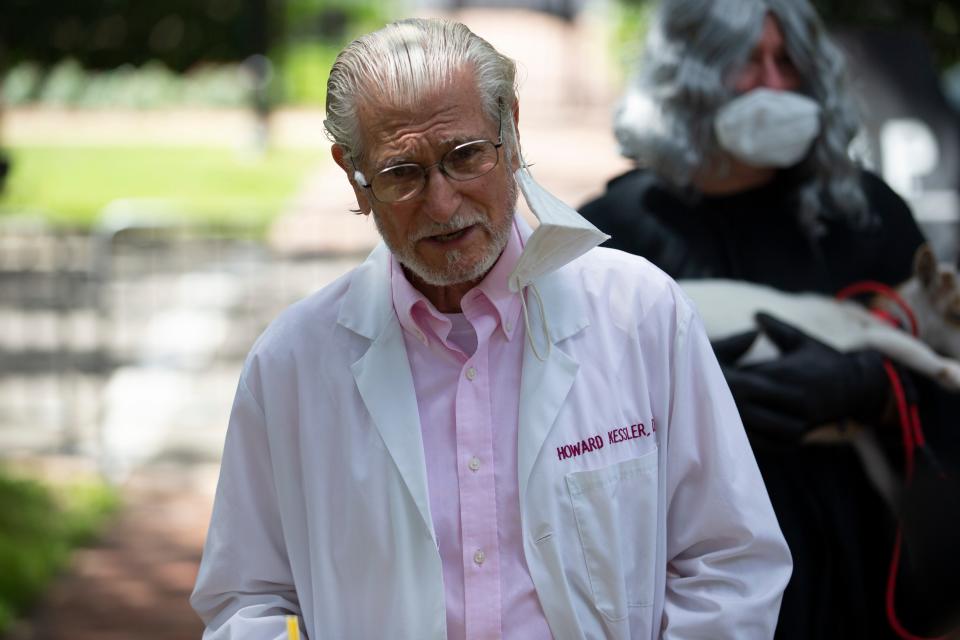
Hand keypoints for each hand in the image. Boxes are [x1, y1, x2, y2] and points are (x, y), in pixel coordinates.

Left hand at [712, 313, 889, 441]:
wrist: (857, 388)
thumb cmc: (826, 359)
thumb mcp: (801, 341)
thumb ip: (777, 328)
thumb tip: (755, 313)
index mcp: (787, 372)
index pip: (745, 377)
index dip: (725, 376)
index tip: (707, 373)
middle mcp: (791, 396)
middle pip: (745, 400)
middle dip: (724, 397)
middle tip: (701, 395)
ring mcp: (796, 419)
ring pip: (755, 423)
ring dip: (735, 419)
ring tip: (711, 415)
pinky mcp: (800, 434)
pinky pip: (769, 440)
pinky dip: (752, 437)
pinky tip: (734, 433)